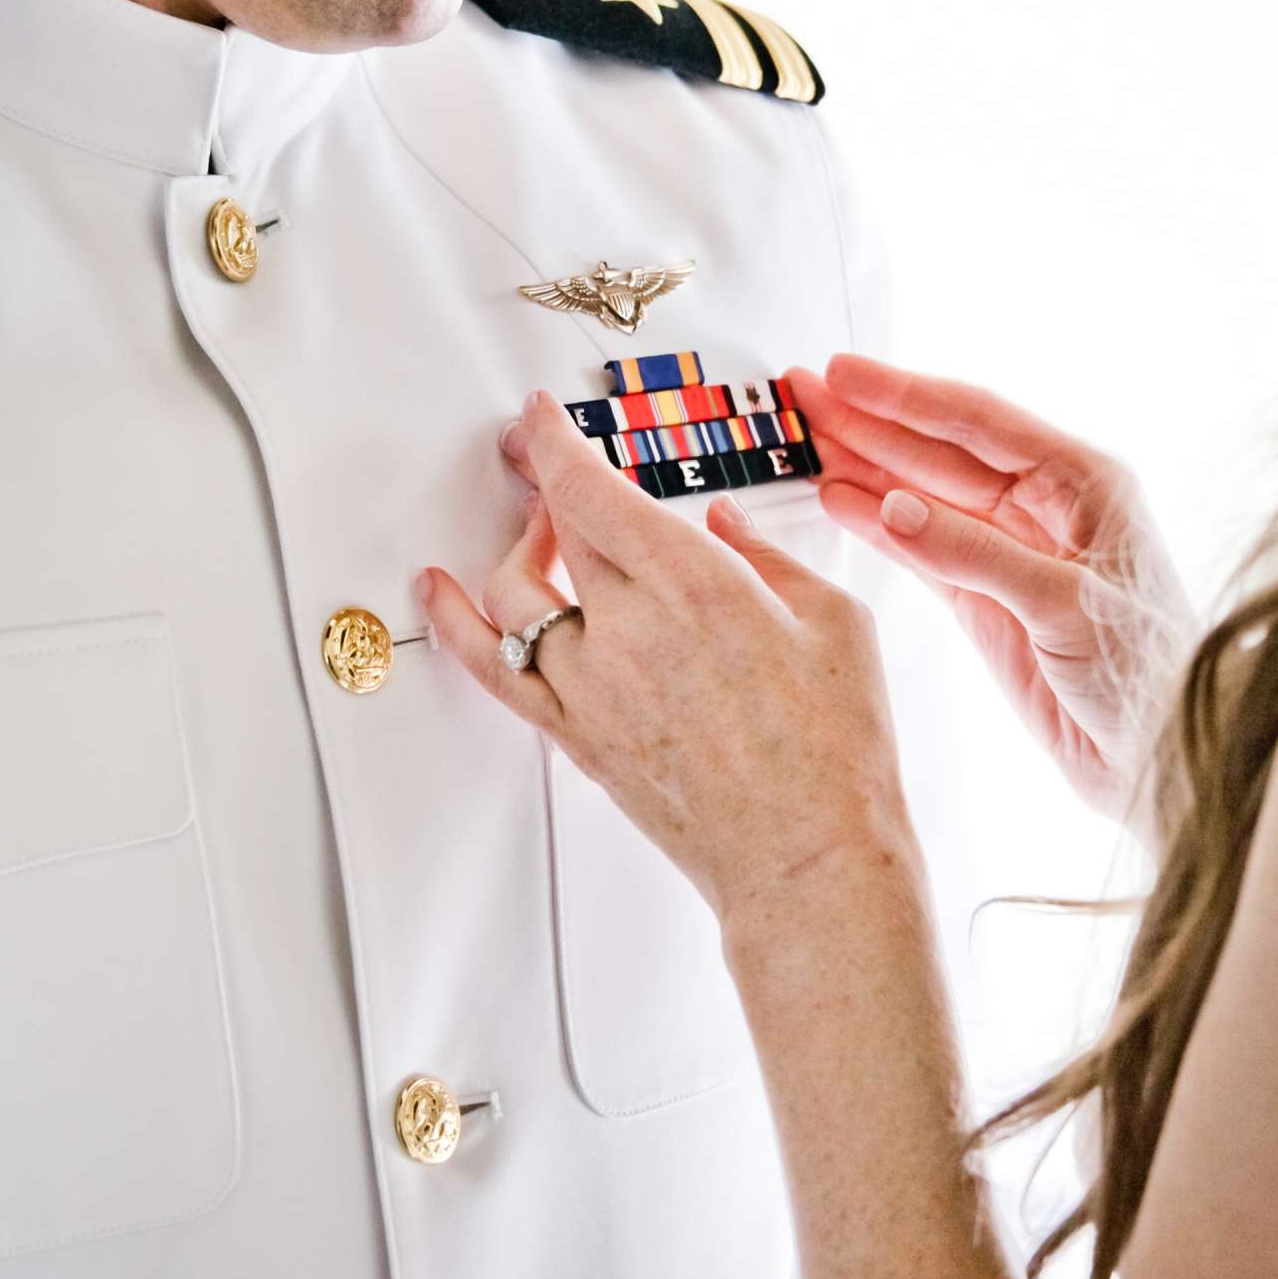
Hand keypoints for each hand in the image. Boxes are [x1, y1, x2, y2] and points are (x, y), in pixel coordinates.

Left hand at [418, 394, 911, 933]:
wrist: (810, 861)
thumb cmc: (837, 752)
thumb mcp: (837, 621)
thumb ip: (767, 558)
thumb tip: (721, 524)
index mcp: (695, 583)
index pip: (590, 489)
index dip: (554, 442)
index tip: (542, 417)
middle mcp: (628, 628)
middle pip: (552, 530)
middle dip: (539, 481)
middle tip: (540, 458)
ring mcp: (593, 687)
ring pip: (514, 594)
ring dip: (519, 549)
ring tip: (538, 533)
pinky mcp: (579, 738)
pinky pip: (496, 671)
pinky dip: (456, 625)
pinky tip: (439, 594)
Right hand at [788, 355, 1194, 824]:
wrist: (1161, 763)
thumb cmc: (1147, 675)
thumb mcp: (1067, 604)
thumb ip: (976, 555)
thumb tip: (891, 508)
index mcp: (1082, 481)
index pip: (977, 423)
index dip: (904, 396)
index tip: (843, 374)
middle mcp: (1044, 506)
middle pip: (938, 449)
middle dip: (868, 421)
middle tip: (801, 393)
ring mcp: (1009, 552)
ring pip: (921, 494)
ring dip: (862, 465)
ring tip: (803, 437)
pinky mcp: (986, 599)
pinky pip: (920, 549)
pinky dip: (876, 525)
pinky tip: (837, 498)